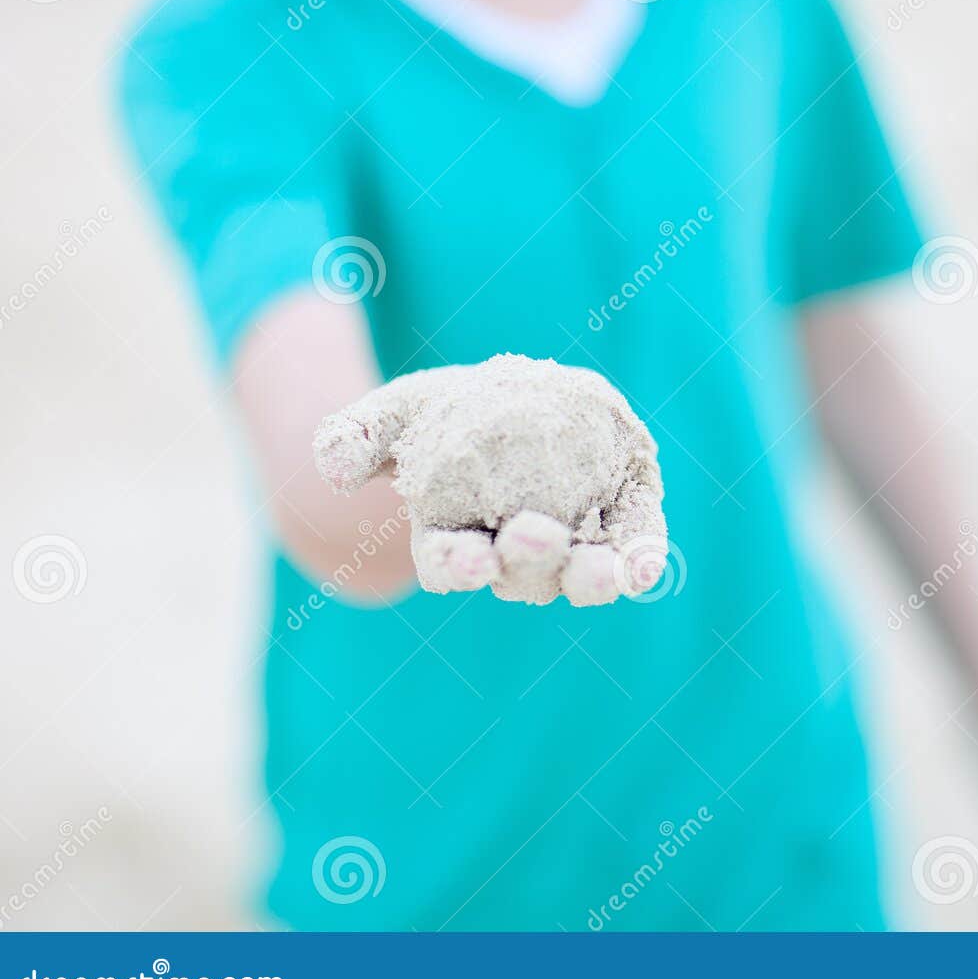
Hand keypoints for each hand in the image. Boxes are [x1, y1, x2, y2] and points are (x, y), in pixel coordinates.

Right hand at [313, 354, 667, 606]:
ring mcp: (571, 547)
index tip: (472, 561)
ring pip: (581, 575)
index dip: (460, 568)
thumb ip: (359, 435)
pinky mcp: (619, 527)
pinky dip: (639, 561)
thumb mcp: (400, 412)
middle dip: (529, 560)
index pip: (452, 564)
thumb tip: (333, 466)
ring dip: (591, 579)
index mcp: (457, 541)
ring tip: (600, 572)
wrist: (517, 399)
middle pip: (522, 575)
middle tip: (537, 534)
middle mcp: (515, 557)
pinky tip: (644, 564)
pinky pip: (631, 551)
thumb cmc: (447, 413)